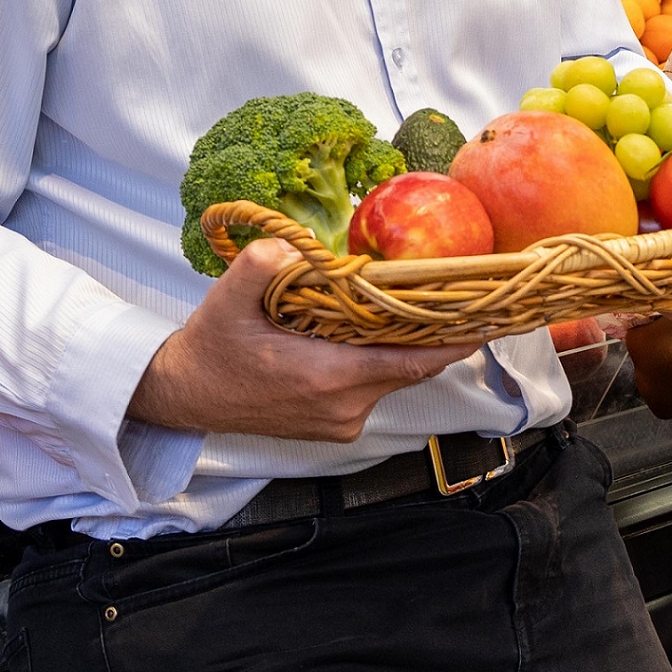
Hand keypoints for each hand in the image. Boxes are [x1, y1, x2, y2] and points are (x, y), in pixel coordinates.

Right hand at [129, 238, 479, 441]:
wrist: (184, 395)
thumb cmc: (209, 349)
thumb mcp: (228, 299)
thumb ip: (262, 266)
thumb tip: (293, 247)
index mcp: (327, 379)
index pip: (410, 363)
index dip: (453, 343)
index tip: (487, 321)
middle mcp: (342, 408)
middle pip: (408, 368)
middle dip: (432, 334)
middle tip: (458, 297)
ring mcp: (339, 421)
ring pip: (390, 377)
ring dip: (400, 346)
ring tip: (411, 305)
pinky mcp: (332, 424)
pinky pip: (371, 387)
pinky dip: (379, 360)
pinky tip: (370, 331)